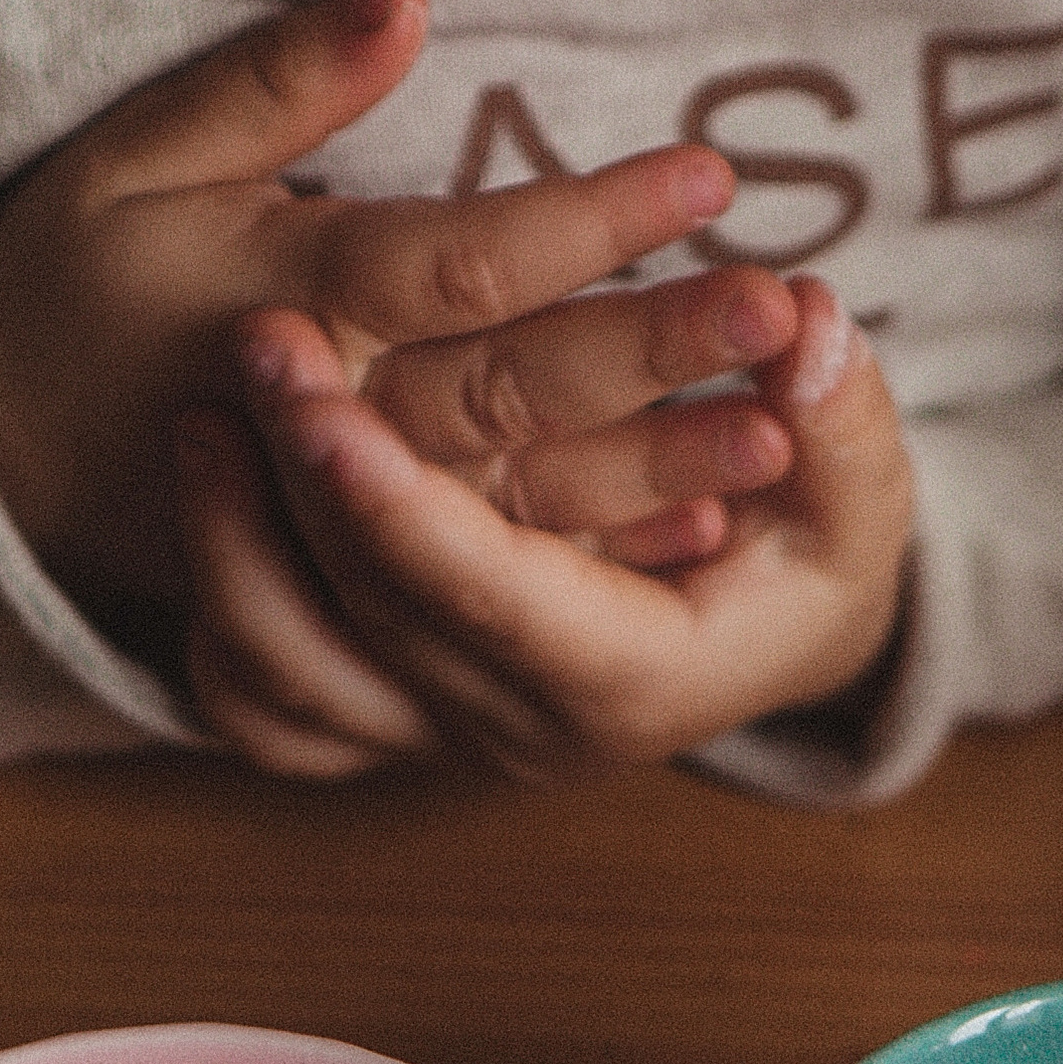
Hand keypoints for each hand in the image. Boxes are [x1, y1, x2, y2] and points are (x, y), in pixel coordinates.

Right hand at [0, 0, 787, 612]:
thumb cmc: (72, 275)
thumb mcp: (138, 154)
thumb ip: (277, 80)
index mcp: (282, 299)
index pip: (459, 263)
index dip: (587, 220)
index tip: (709, 174)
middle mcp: (326, 416)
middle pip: (513, 388)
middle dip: (654, 352)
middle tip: (785, 308)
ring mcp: (338, 513)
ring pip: (521, 497)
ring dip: (656, 470)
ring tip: (782, 436)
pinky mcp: (349, 577)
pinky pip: (489, 577)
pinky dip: (595, 557)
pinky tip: (704, 535)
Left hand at [175, 281, 913, 779]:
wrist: (770, 632)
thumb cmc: (817, 548)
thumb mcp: (861, 493)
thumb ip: (843, 418)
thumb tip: (810, 327)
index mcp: (629, 683)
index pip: (491, 603)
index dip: (405, 510)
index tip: (327, 410)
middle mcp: (517, 730)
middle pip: (378, 615)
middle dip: (305, 478)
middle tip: (255, 339)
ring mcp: (444, 736)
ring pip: (299, 666)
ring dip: (234, 539)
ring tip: (201, 411)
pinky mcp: (397, 715)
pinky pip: (269, 696)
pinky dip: (223, 602)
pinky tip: (205, 484)